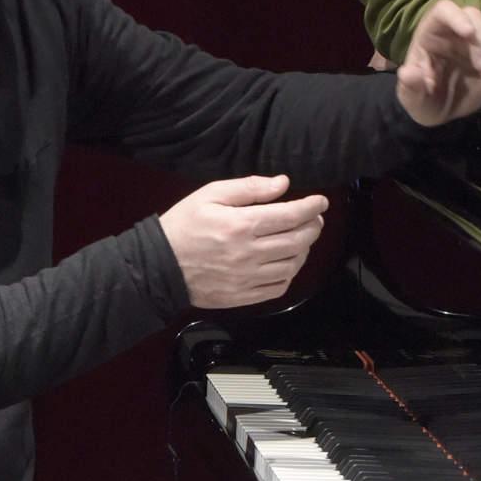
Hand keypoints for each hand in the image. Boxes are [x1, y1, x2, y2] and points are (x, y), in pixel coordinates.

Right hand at [159, 174, 327, 307]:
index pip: (291, 216)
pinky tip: (286, 262)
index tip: (321, 201)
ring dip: (304, 250)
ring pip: (293, 265)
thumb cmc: (184, 225)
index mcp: (241, 225)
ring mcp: (248, 278)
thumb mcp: (210, 195)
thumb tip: (283, 184)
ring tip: (301, 238)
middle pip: (298, 241)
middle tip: (314, 218)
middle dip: (313, 227)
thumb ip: (249, 188)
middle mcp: (249, 254)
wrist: (159, 266)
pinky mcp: (244, 296)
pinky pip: (279, 288)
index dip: (311, 207)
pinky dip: (290, 274)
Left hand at [396, 1, 480, 125]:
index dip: (457, 17)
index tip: (468, 34)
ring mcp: (475, 40)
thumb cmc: (423, 99)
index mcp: (431, 33)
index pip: (444, 11)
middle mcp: (454, 31)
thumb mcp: (412, 98)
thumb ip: (410, 86)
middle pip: (474, 15)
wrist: (442, 112)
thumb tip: (407, 73)